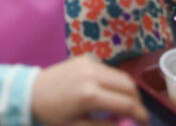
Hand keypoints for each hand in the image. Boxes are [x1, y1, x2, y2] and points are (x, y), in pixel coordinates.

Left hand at [30, 55, 148, 125]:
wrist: (31, 92)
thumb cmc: (53, 115)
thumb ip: (106, 125)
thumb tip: (127, 124)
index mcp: (90, 95)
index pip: (127, 104)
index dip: (141, 115)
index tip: (144, 123)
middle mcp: (93, 74)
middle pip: (129, 86)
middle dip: (137, 101)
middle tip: (135, 115)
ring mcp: (89, 63)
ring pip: (122, 75)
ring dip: (128, 90)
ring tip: (123, 105)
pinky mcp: (85, 57)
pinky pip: (109, 69)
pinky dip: (115, 81)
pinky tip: (107, 92)